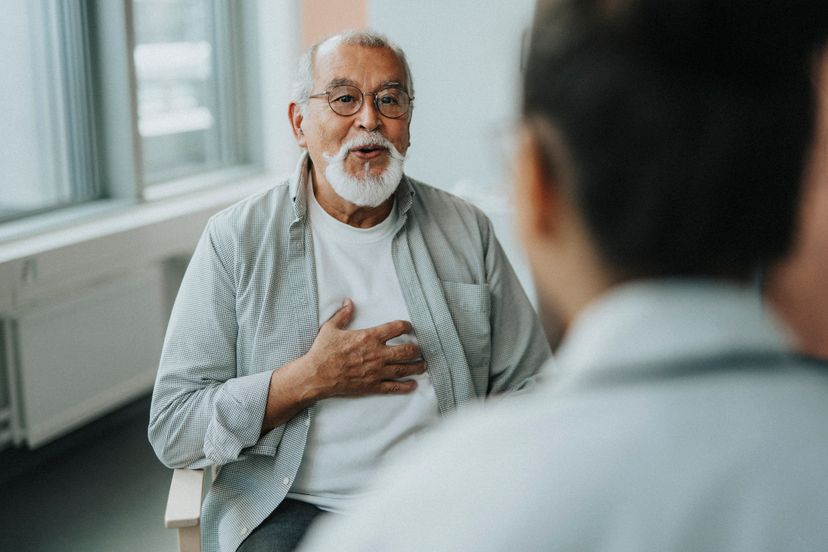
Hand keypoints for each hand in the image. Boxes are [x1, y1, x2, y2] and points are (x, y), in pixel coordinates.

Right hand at [301, 299, 426, 399]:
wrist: (316, 375)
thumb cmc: (323, 351)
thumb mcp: (331, 328)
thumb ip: (343, 315)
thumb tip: (348, 302)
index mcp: (369, 337)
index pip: (396, 328)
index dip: (406, 326)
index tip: (409, 327)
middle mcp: (377, 354)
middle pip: (406, 350)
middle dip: (416, 349)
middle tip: (419, 349)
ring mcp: (377, 371)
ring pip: (404, 369)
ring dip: (416, 367)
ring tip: (423, 365)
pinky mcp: (373, 385)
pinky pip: (394, 386)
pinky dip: (405, 386)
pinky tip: (413, 384)